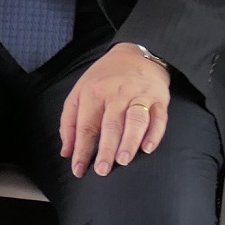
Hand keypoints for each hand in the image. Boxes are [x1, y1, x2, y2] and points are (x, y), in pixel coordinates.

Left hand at [60, 43, 169, 176]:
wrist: (135, 54)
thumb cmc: (103, 78)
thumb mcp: (80, 91)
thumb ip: (70, 121)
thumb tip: (66, 151)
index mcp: (92, 93)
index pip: (85, 126)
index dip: (81, 149)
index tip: (78, 170)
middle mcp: (115, 94)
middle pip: (109, 125)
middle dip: (105, 149)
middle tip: (101, 170)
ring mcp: (138, 96)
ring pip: (134, 121)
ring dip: (129, 141)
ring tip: (122, 160)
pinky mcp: (158, 99)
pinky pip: (158, 118)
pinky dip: (154, 134)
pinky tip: (147, 148)